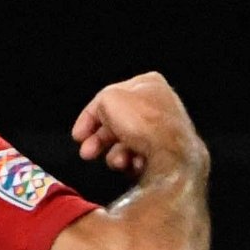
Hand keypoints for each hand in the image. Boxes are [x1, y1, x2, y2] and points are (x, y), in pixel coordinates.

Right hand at [70, 72, 204, 180]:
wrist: (171, 156)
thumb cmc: (143, 122)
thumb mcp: (108, 100)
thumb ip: (99, 105)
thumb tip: (100, 118)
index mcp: (149, 84)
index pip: (110, 98)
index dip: (89, 117)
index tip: (77, 135)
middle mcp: (161, 104)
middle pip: (119, 123)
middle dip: (100, 141)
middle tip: (87, 153)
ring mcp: (167, 130)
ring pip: (129, 143)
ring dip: (117, 155)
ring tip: (117, 162)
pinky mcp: (170, 154)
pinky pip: (143, 158)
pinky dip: (134, 163)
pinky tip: (134, 165)